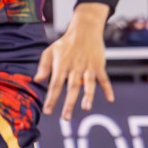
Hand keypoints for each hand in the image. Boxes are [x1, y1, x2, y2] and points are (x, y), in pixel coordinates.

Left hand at [34, 3, 114, 121]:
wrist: (84, 29)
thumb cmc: (65, 43)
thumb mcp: (50, 51)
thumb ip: (43, 66)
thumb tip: (37, 80)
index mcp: (61, 65)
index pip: (55, 85)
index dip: (51, 99)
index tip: (47, 111)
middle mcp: (75, 67)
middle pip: (71, 87)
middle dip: (68, 103)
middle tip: (65, 118)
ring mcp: (88, 67)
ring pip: (89, 83)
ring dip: (88, 96)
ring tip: (86, 108)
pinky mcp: (99, 65)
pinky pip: (104, 79)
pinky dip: (108, 89)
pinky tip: (110, 99)